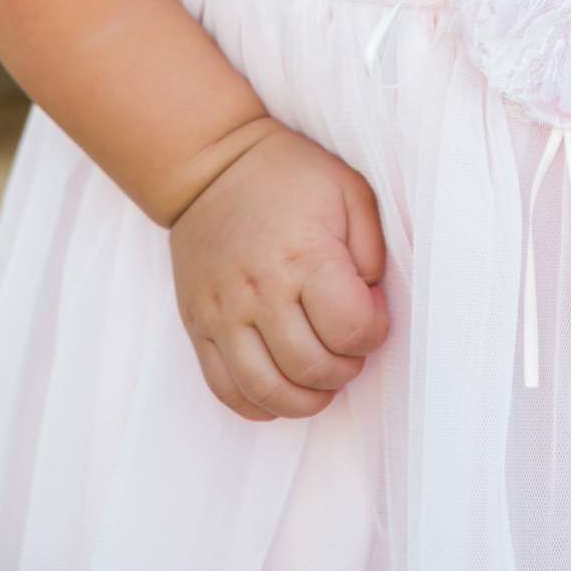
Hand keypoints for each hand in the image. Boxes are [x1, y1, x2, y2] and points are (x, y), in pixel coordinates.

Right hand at [169, 120, 390, 420]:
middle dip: (344, 370)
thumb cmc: (289, 176)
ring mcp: (223, 312)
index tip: (371, 317)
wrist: (212, 166)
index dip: (373, 334)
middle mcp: (260, 290)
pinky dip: (258, 405)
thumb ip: (371, 249)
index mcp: (304, 255)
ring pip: (267, 390)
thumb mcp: (350, 190)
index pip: (350, 328)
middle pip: (311, 367)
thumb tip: (371, 303)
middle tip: (349, 349)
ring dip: (304, 400)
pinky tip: (280, 390)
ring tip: (320, 381)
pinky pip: (225, 389)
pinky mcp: (198, 325)